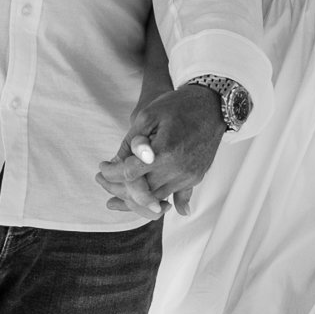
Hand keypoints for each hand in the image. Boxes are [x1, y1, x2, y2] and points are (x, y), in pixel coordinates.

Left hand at [95, 83, 225, 215]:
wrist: (212, 105)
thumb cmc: (178, 106)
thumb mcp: (148, 115)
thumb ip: (131, 141)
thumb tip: (117, 163)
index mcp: (164, 151)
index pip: (129, 173)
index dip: (110, 172)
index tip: (101, 167)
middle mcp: (178, 168)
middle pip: (142, 192)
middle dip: (119, 189)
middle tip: (103, 182)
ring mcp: (189, 176)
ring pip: (157, 198)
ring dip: (137, 199)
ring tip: (117, 195)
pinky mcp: (196, 177)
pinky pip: (178, 197)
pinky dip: (162, 203)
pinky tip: (154, 208)